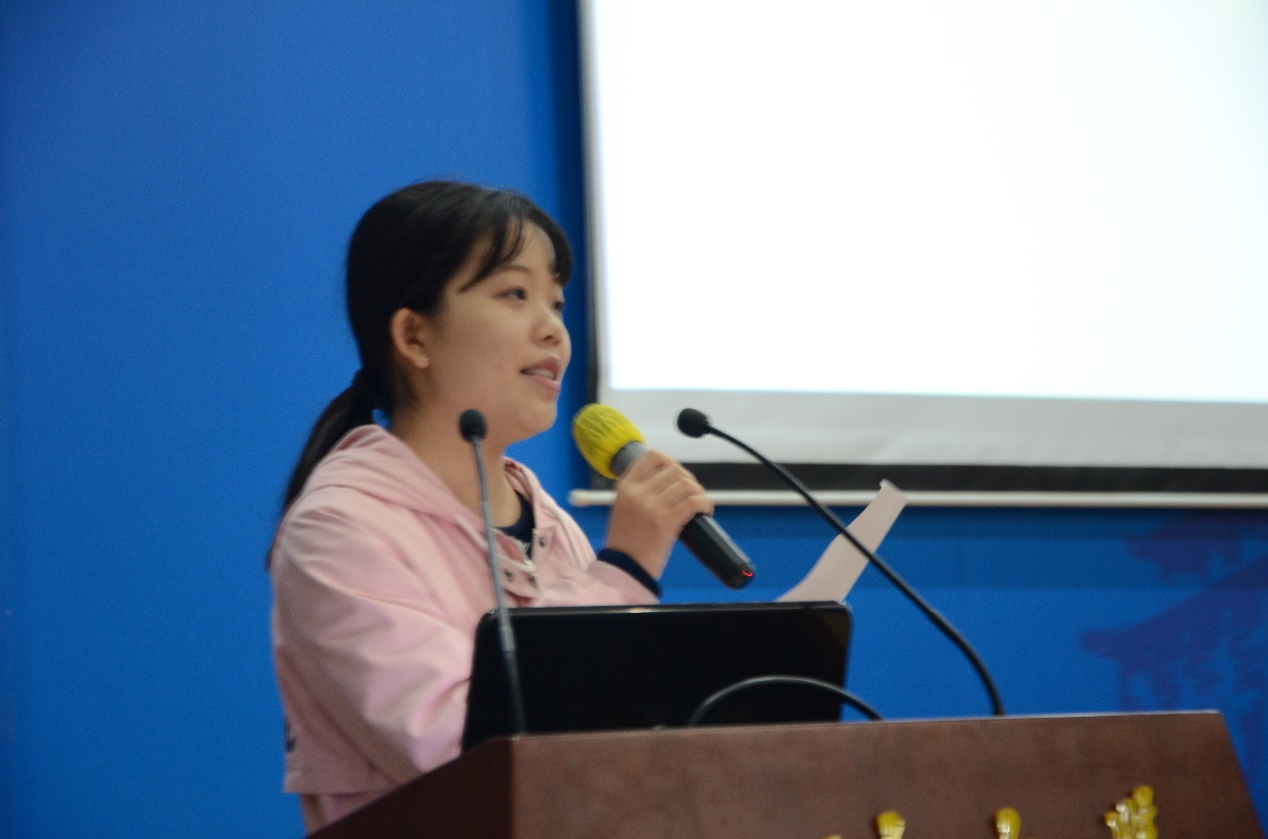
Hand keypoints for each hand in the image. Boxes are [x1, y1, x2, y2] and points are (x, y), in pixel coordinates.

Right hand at [604, 450, 713, 578]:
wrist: (623, 568)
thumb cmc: (625, 542)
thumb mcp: (623, 508)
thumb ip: (638, 492)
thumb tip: (666, 481)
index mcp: (626, 487)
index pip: (652, 457)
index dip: (670, 462)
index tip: (677, 475)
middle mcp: (638, 492)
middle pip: (674, 470)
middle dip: (688, 479)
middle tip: (691, 493)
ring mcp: (651, 506)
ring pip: (685, 484)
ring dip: (698, 492)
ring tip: (699, 503)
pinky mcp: (665, 522)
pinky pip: (692, 502)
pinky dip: (704, 503)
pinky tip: (705, 511)